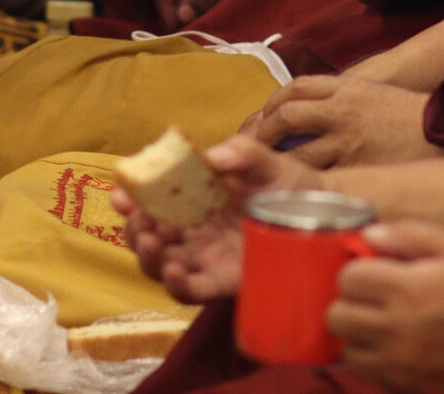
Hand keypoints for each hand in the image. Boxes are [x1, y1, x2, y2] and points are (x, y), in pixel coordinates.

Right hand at [115, 137, 319, 304]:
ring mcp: (206, 258)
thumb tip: (211, 156)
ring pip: (161, 266)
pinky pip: (192, 292)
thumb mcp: (265, 161)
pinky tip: (175, 273)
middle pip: (148, 236)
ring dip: (149, 258)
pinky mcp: (223, 284)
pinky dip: (177, 286)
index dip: (130, 198)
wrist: (323, 215)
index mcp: (193, 196)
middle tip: (139, 222)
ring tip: (153, 244)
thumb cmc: (288, 183)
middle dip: (134, 231)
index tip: (120, 193)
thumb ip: (241, 152)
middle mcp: (192, 229)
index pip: (151, 199)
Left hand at [246, 75, 435, 168]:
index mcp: (346, 87)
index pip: (295, 88)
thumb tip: (307, 109)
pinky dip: (304, 187)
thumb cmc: (412, 118)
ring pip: (297, 151)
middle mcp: (342, 110)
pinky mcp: (358, 171)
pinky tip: (292, 197)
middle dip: (263, 133)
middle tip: (248, 150)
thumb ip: (342, 98)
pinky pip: (320, 179)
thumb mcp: (374, 94)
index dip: (271, 104)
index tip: (260, 120)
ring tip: (262, 177)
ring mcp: (348, 142)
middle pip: (287, 115)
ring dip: (275, 163)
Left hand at [329, 223, 443, 392]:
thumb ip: (407, 235)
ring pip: (351, 354)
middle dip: (350, 303)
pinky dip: (380, 365)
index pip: (347, 280)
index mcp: (407, 290)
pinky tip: (400, 351)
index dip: (357, 272)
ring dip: (360, 338)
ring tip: (382, 326)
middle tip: (371, 299)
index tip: (372, 272)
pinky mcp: (417, 392)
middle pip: (338, 319)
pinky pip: (377, 379)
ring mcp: (406, 368)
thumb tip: (368, 235)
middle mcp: (399, 332)